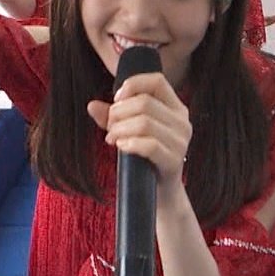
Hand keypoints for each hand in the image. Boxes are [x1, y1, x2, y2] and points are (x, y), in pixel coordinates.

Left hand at [87, 73, 191, 197]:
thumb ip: (112, 117)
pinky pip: (149, 145)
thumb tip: (91, 105)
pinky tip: (121, 147)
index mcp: (176, 108)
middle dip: (119, 113)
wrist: (159, 194)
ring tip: (112, 139)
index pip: (157, 81)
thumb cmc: (144, 158)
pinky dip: (129, 143)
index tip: (116, 100)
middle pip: (144, 102)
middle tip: (110, 128)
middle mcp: (182, 122)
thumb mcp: (128, 132)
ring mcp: (181, 142)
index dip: (133, 84)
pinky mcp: (174, 161)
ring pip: (144, 122)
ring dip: (120, 129)